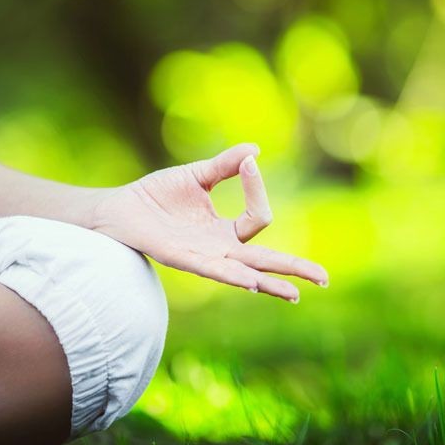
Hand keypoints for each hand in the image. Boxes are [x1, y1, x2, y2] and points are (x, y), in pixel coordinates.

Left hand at [89, 143, 328, 302]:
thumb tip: (255, 151)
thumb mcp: (198, 175)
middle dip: (295, 270)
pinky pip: (213, 269)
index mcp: (225, 232)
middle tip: (325, 279)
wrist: (118, 207)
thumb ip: (226, 165)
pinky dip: (233, 275)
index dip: (259, 189)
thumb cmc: (155, 194)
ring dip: (269, 283)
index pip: (259, 218)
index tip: (249, 163)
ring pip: (244, 273)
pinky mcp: (182, 259)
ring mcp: (203, 257)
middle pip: (266, 261)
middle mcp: (219, 249)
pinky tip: (251, 283)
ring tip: (294, 294)